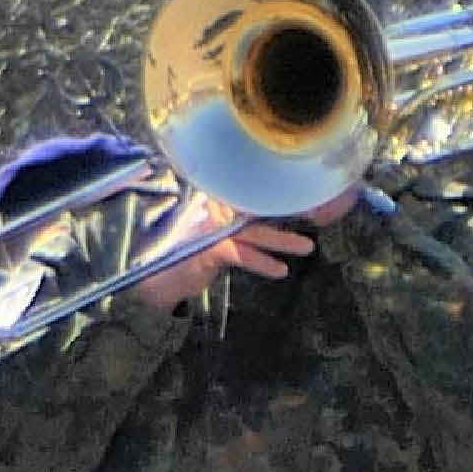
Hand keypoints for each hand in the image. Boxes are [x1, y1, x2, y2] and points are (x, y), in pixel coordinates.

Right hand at [123, 202, 312, 316]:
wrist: (154, 277)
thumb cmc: (185, 253)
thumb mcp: (215, 233)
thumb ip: (238, 223)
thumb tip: (274, 220)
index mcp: (216, 201)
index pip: (252, 194)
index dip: (280, 195)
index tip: (309, 200)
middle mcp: (213, 209)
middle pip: (257, 208)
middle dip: (289, 212)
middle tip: (318, 215)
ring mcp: (209, 228)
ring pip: (254, 231)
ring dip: (282, 241)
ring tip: (308, 248)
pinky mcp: (208, 249)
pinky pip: (241, 254)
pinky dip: (262, 263)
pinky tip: (280, 271)